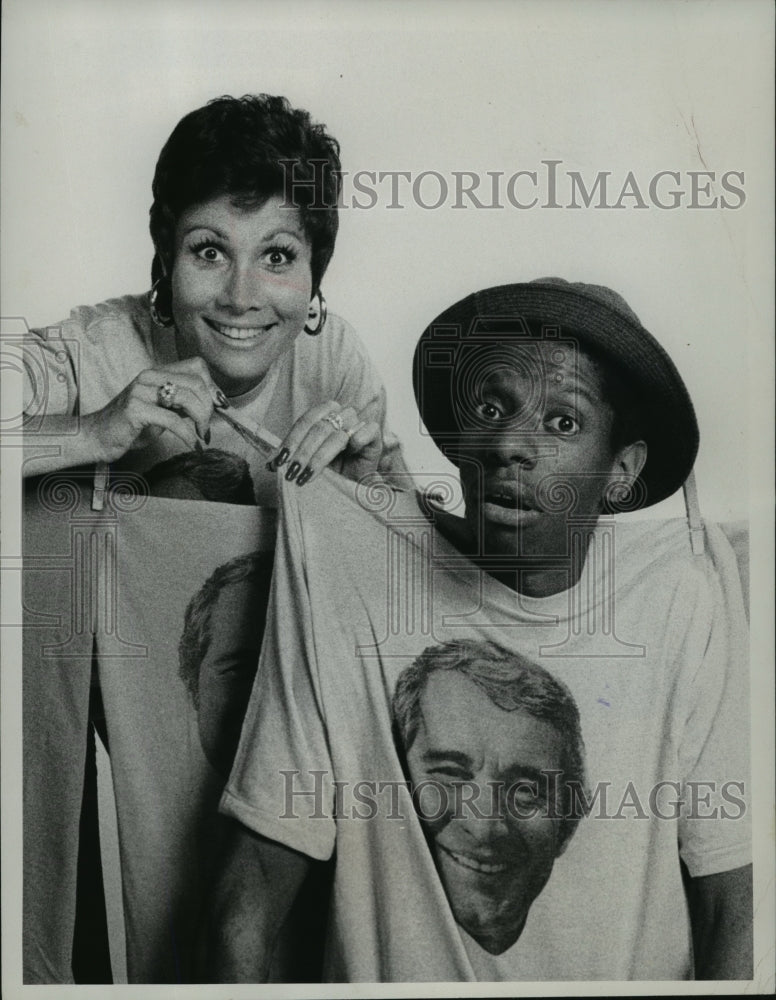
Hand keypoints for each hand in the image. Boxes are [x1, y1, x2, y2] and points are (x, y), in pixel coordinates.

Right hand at [83, 357, 223, 462]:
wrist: (98, 436)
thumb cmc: (131, 425)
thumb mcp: (162, 410)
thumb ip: (183, 404)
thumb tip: (214, 404)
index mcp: (157, 373)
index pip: (197, 366)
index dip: (212, 387)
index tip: (217, 408)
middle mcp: (149, 376)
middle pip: (196, 382)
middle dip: (208, 408)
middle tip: (206, 427)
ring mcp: (141, 391)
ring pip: (187, 398)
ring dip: (201, 421)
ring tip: (199, 436)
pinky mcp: (135, 409)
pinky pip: (172, 420)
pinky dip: (187, 435)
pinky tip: (191, 444)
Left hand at [266, 401, 382, 485]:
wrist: (355, 486)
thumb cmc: (332, 472)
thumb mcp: (307, 463)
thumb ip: (291, 458)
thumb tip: (269, 464)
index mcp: (324, 414)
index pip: (305, 421)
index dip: (291, 440)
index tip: (278, 462)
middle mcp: (341, 415)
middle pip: (319, 428)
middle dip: (302, 453)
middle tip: (292, 473)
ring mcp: (359, 423)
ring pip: (338, 434)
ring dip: (320, 457)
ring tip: (307, 476)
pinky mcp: (375, 434)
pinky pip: (366, 431)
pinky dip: (355, 442)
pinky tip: (348, 456)